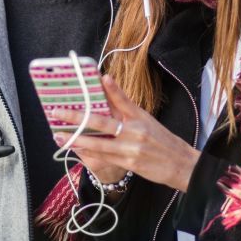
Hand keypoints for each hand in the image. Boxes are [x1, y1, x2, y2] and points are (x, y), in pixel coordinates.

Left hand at [50, 74, 199, 191]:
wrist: (181, 164)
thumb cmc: (162, 141)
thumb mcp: (147, 121)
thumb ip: (127, 110)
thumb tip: (107, 94)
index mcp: (140, 116)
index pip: (123, 99)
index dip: (111, 88)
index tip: (99, 77)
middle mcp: (135, 130)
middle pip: (102, 120)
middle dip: (78, 116)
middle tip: (58, 111)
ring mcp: (131, 147)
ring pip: (98, 142)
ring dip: (76, 138)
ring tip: (60, 135)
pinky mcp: (129, 163)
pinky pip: (104, 157)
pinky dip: (88, 153)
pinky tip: (75, 149)